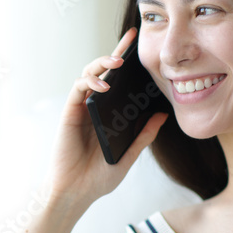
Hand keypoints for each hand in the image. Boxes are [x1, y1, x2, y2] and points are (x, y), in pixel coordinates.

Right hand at [45, 27, 168, 207]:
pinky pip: (78, 89)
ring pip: (89, 74)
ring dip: (102, 63)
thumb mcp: (129, 155)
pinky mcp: (70, 112)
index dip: (127, 63)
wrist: (77, 192)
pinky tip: (103, 85)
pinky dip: (89, 82)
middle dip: (116, 52)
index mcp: (109, 114)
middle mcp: (95, 107)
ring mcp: (81, 108)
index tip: (141, 46)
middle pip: (104, 72)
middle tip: (131, 39)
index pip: (119, 83)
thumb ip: (144, 135)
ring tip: (117, 62)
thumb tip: (162, 115)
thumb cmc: (99, 177)